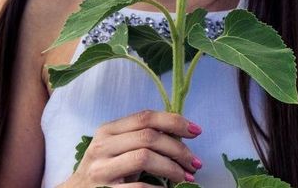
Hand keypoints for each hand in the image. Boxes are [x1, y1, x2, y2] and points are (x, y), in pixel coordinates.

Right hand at [59, 108, 202, 186]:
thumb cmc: (104, 171)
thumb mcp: (117, 149)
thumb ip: (140, 138)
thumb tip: (180, 135)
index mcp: (108, 130)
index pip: (145, 116)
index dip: (174, 120)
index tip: (196, 131)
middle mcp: (102, 146)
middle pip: (148, 136)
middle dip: (178, 149)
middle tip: (196, 163)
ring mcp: (101, 170)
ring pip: (144, 157)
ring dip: (172, 168)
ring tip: (186, 177)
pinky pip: (138, 187)